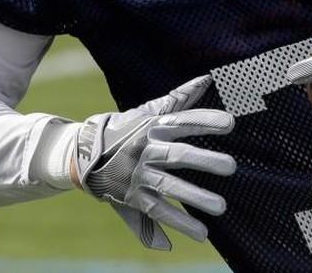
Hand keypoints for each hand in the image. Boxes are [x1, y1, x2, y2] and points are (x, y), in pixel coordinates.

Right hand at [73, 75, 235, 249]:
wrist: (80, 153)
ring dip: (195, 197)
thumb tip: (207, 79)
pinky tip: (202, 232)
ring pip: (169, 185)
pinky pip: (157, 210)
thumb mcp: (146, 112)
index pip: (181, 121)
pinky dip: (179, 222)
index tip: (230, 123)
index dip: (205, 121)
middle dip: (204, 161)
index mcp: (151, 126)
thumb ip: (178, 99)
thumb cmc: (123, 129)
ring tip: (221, 207)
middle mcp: (145, 149)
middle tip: (231, 166)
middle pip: (177, 154)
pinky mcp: (132, 196)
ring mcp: (138, 174)